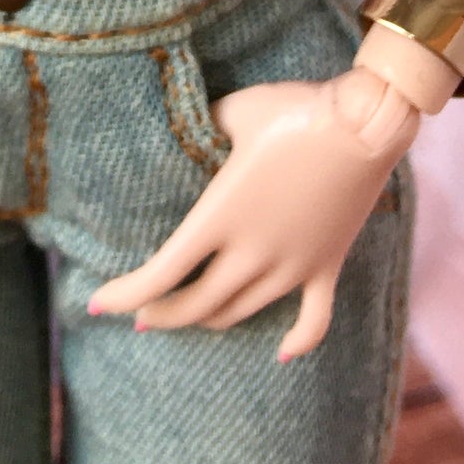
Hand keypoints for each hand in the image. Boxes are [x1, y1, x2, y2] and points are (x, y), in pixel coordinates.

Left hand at [88, 70, 419, 361]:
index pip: (160, 274)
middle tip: (142, 314)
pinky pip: (312, 322)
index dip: (125, 295)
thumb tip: (193, 129)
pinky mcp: (326, 266)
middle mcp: (252, 253)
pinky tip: (279, 353)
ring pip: (241, 312)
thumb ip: (206, 126)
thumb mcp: (234, 110)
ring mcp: (292, 267)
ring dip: (209, 318)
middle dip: (162, 313)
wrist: (365, 122)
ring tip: (190, 314)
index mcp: (220, 218)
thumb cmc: (294, 111)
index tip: (98, 305)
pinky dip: (295, 342)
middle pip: (196, 304)